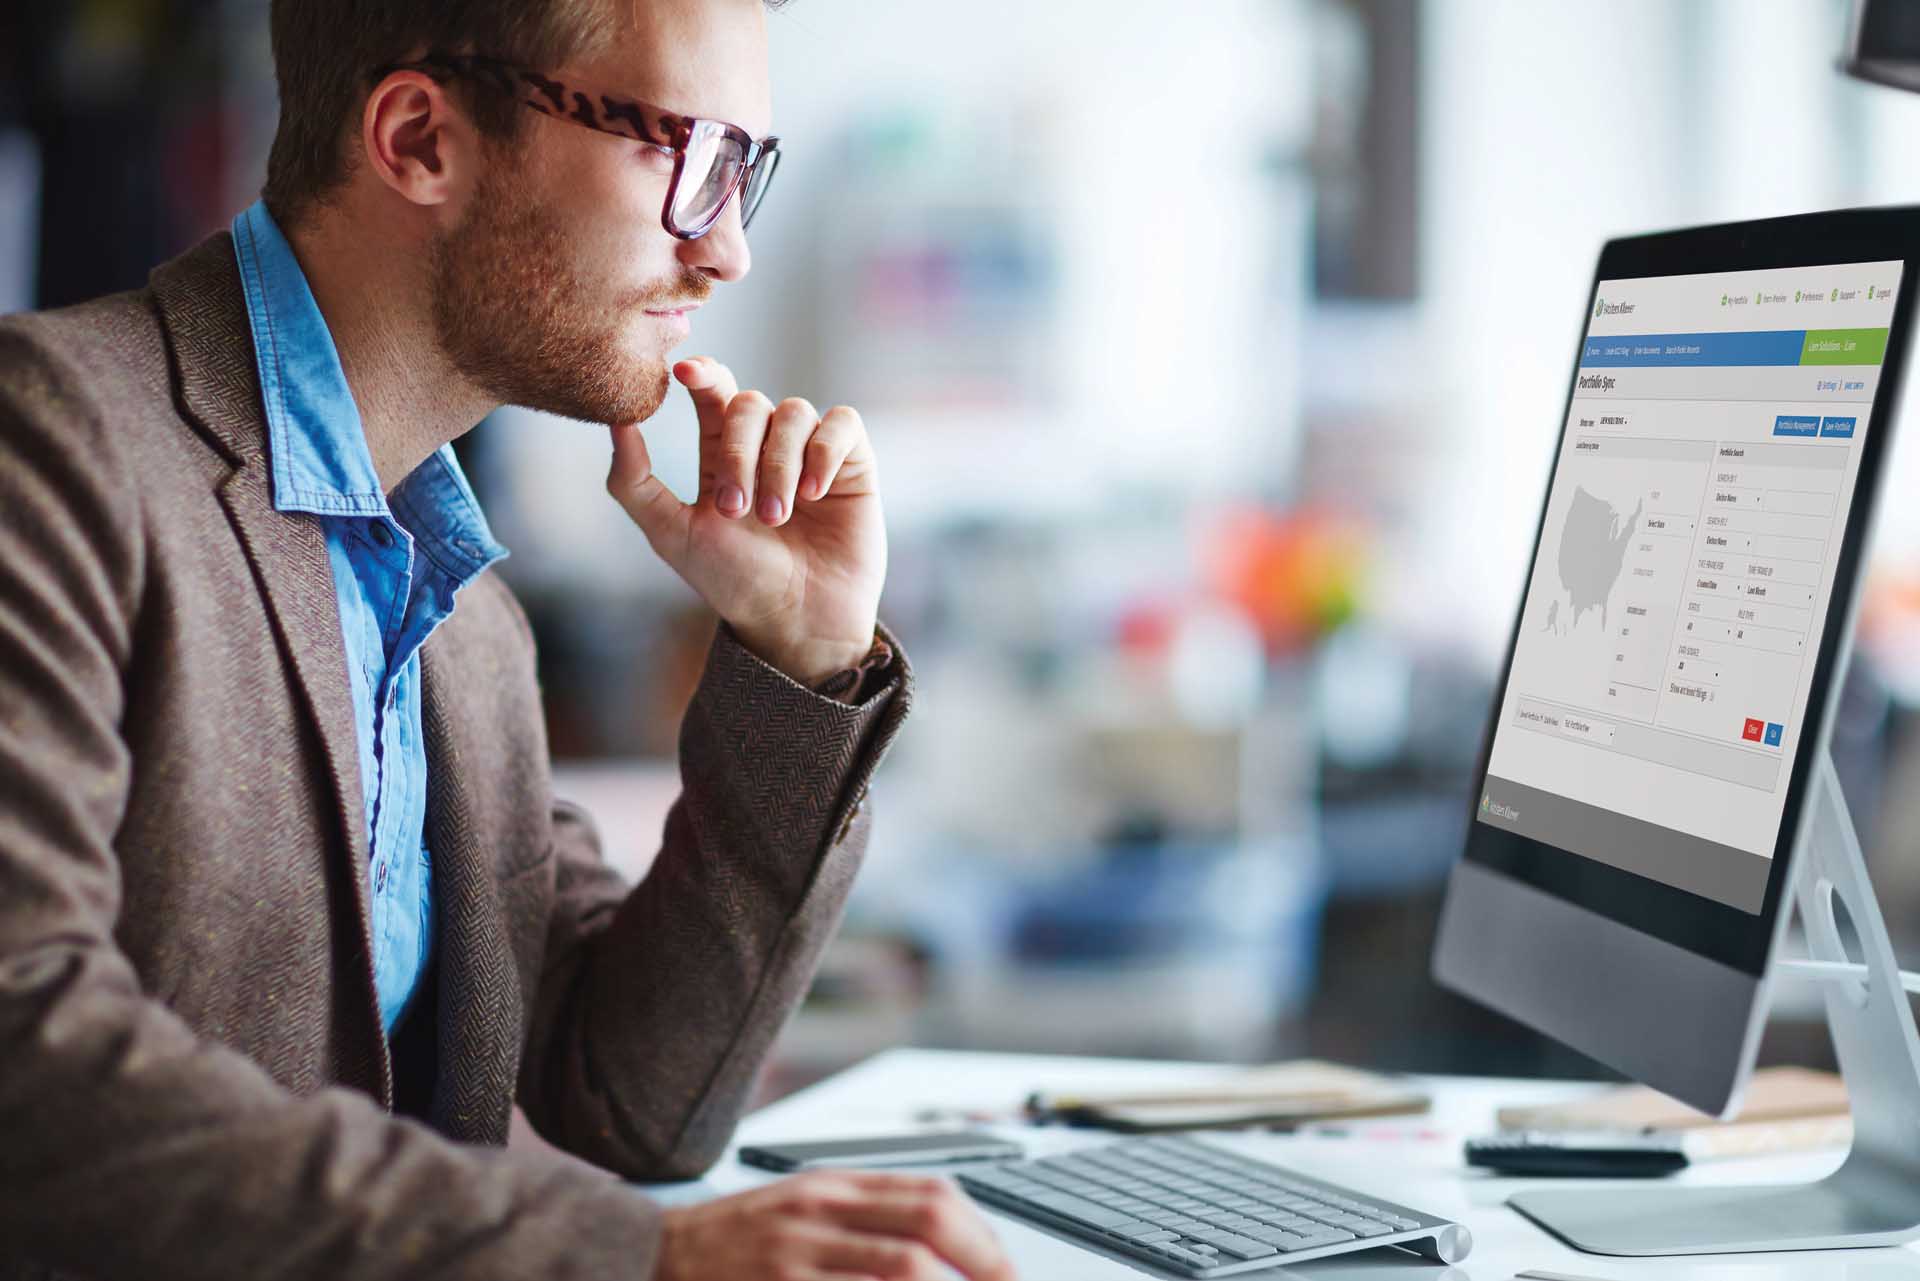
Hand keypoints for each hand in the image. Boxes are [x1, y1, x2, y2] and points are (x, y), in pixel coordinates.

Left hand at [606, 358, 886, 687]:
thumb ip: (633, 481)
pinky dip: (824, 453)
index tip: (683, 373)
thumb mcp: (671, 535)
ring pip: (794, 413)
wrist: (796, 621)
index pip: (713, 392)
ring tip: (778, 518)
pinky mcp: (852, 463)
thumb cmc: (734, 583)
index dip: (701, 373)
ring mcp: (810, 451)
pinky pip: (842, 424)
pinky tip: (815, 495)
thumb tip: (615, 420)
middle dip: (741, 454)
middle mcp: (767, 445)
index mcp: (722, 454)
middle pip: (749, 403)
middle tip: (738, 510)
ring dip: (780, 466)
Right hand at [655, 1169, 1016, 1280]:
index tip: (1003, 1268)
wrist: (655, 1252)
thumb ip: (868, 1214)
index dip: (981, 1235)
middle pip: (927, 1225)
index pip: (932, 1195)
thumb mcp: (805, 1204)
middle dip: (981, 1263)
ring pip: (901, 1268)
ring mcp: (798, 1253)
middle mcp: (821, 1211)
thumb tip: (944, 1235)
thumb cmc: (736, 1236)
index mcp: (835, 1185)